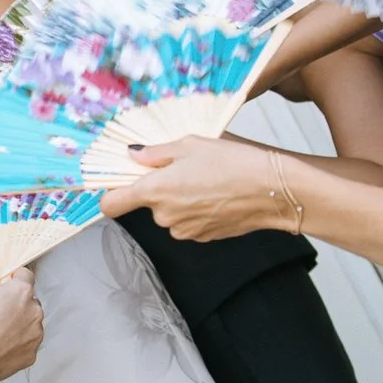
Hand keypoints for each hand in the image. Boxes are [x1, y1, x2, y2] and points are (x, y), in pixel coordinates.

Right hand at [0, 265, 41, 382]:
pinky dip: (19, 343)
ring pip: (32, 323)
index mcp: (22, 291)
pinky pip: (28, 344)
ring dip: (21, 323)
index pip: (26, 276)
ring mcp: (36, 334)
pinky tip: (2, 346)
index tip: (6, 282)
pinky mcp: (31, 354)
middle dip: (18, 303)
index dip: (16, 277)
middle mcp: (35, 311)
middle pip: (30, 301)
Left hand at [97, 137, 285, 240]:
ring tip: (207, 181)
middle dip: (161, 189)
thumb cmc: (233, 163)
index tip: (116, 187)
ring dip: (181, 200)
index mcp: (155, 190)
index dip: (110, 196)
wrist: (272, 190)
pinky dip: (197, 210)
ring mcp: (184, 230)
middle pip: (148, 205)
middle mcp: (164, 216)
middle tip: (186, 169)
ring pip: (170, 214)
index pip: (112, 204)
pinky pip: (189, 222)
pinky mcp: (202, 237)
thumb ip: (156, 153)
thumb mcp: (191, 144)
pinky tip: (217, 195)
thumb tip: (135, 155)